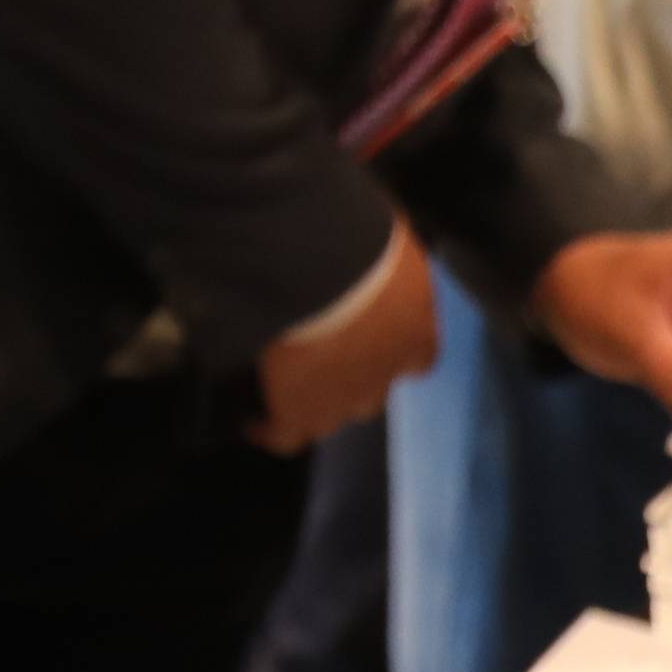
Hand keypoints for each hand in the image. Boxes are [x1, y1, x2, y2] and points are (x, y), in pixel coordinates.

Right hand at [253, 226, 439, 454]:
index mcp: (418, 331)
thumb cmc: (355, 236)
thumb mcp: (387, 238)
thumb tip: (370, 242)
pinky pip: (286, 435)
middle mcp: (387, 373)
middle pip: (372, 392)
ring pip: (330, 417)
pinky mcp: (300, 410)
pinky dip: (270, 429)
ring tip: (280, 385)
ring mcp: (342, 398)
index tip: (370, 337)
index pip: (417, 358)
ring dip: (311, 402)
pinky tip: (253, 420)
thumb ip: (386, 257)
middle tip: (317, 349)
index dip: (393, 350)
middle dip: (349, 376)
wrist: (315, 263)